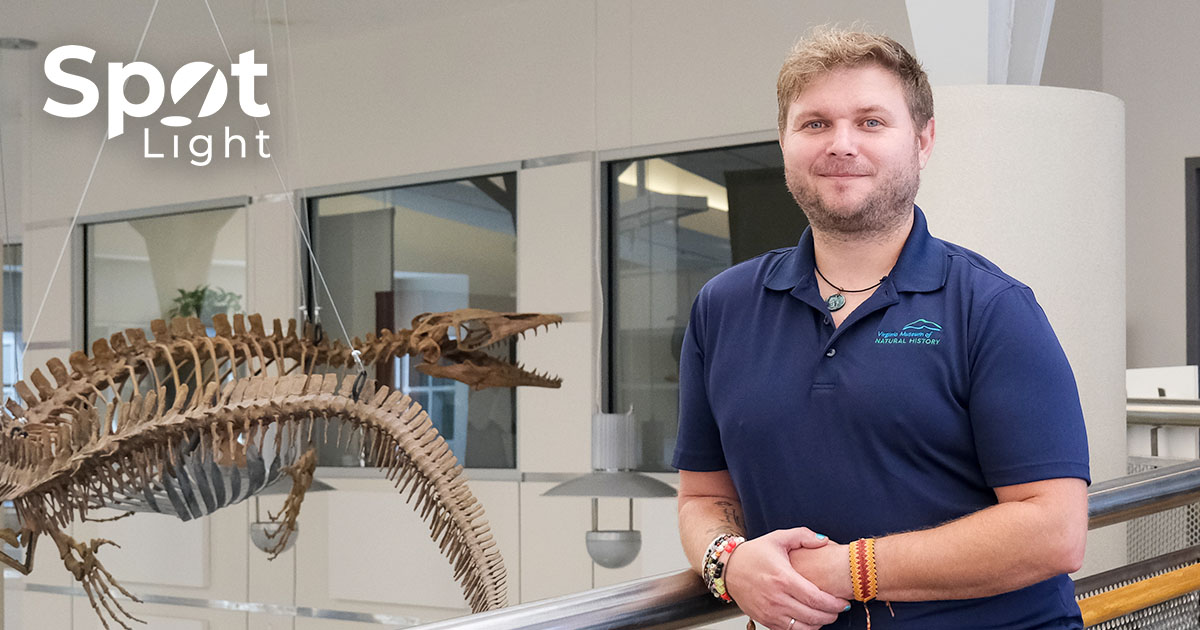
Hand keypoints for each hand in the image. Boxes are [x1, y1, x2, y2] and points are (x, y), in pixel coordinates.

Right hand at [724, 528, 850, 629]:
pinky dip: (803, 629)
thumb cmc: (753, 554)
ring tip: (825, 616)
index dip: (834, 604)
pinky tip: (809, 621)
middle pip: (812, 616)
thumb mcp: (778, 538)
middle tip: (838, 610)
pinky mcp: (764, 620)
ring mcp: (769, 612)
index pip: (816, 598)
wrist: (728, 568)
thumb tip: (825, 541)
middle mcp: (776, 598)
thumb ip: (803, 536)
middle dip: (831, 616)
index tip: (843, 603)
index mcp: (783, 578)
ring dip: (819, 625)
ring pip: (802, 628)